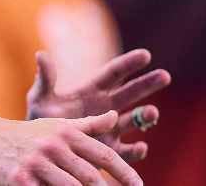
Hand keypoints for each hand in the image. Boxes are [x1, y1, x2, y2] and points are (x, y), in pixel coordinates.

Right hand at [0, 109, 141, 185]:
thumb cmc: (29, 134)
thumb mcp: (57, 124)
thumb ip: (88, 124)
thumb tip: (114, 115)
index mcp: (67, 133)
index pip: (103, 154)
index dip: (124, 172)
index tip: (138, 185)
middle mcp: (54, 147)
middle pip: (90, 177)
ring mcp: (36, 164)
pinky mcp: (19, 180)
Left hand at [26, 49, 171, 161]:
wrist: (42, 149)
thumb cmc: (41, 119)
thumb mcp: (41, 98)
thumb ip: (45, 79)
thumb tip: (41, 54)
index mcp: (92, 90)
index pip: (114, 73)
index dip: (129, 64)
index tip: (146, 55)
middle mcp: (106, 107)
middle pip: (131, 93)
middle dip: (148, 84)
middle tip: (164, 76)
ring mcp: (110, 129)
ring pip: (134, 120)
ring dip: (145, 116)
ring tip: (153, 113)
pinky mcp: (110, 151)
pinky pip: (127, 151)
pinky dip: (136, 150)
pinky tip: (141, 147)